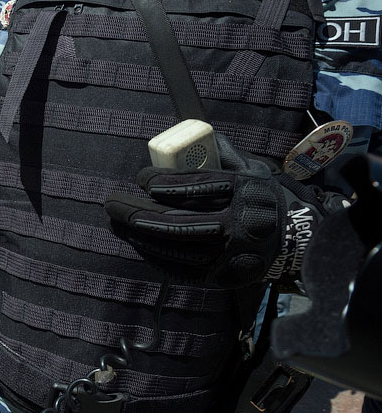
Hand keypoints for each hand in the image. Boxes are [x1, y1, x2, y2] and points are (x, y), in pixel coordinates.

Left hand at [104, 134, 348, 287]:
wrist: (299, 240)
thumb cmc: (262, 197)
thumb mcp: (251, 167)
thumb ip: (219, 152)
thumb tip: (185, 135)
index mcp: (247, 191)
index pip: (198, 187)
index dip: (163, 182)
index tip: (140, 178)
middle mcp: (242, 225)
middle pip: (181, 223)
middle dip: (138, 214)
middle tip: (112, 203)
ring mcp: (234, 255)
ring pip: (178, 248)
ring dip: (139, 236)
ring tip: (115, 222)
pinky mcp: (226, 277)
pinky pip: (183, 269)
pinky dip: (155, 256)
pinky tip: (135, 243)